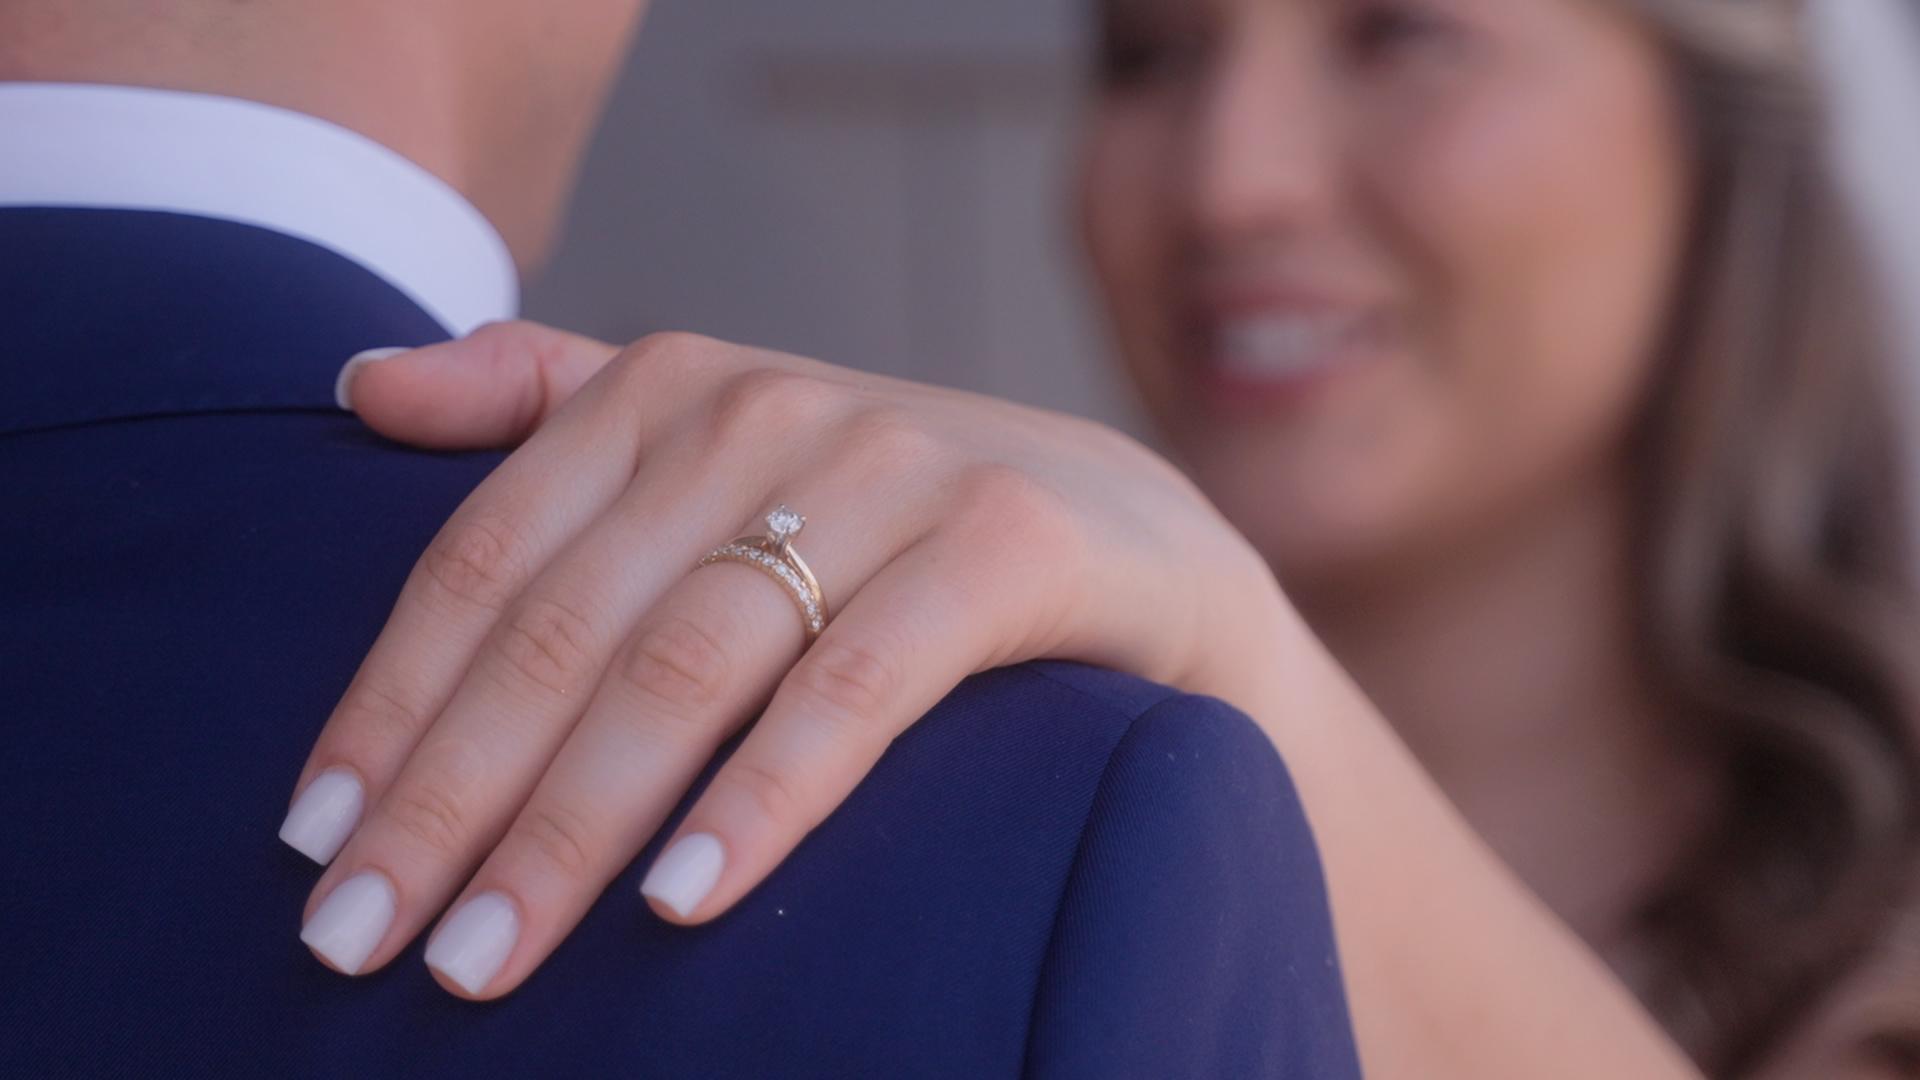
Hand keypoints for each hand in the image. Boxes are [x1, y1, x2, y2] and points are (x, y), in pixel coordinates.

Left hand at [287, 321, 1301, 998]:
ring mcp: (888, 468)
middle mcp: (764, 408)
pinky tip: (683, 900)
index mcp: (668, 388)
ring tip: (486, 959)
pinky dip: (764, 792)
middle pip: (565, 625)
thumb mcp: (717, 446)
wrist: (1130, 536)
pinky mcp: (1004, 540)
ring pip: (688, 663)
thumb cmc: (886, 521)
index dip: (387, 704)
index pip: (486, 557)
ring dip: (572, 826)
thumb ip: (545, 401)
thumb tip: (358, 386)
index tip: (311, 844)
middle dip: (450, 797)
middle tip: (359, 941)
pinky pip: (858, 685)